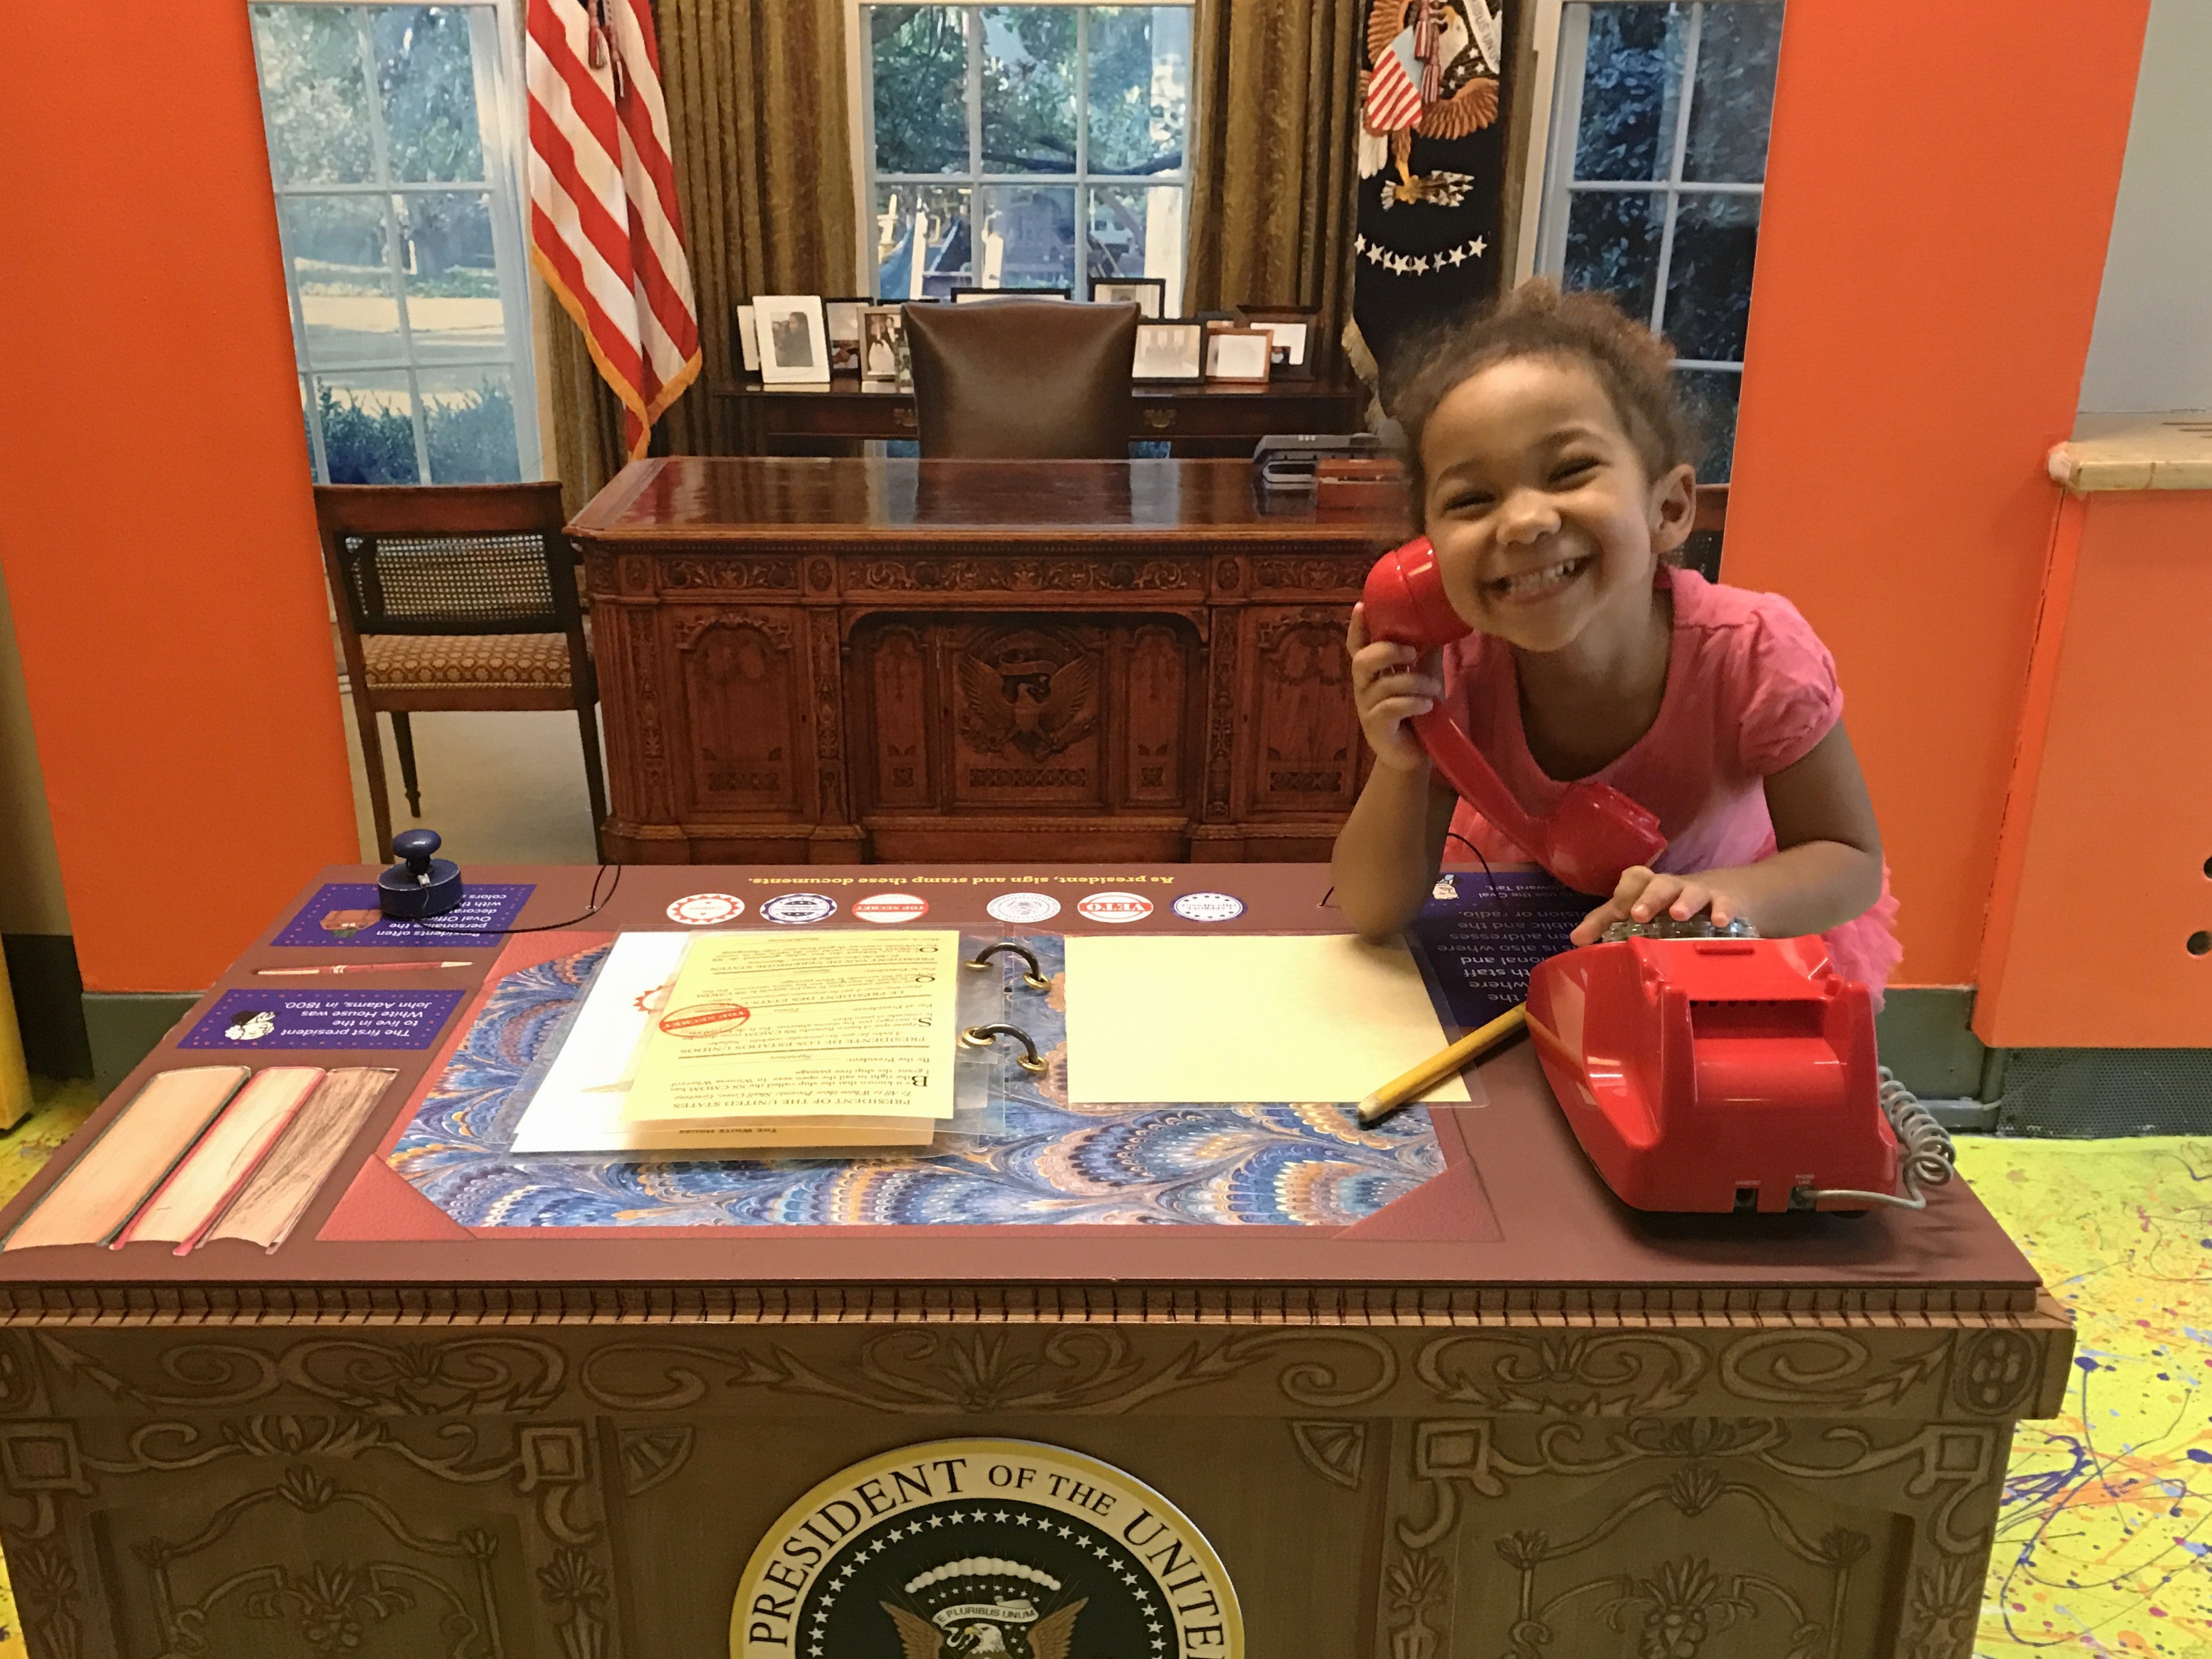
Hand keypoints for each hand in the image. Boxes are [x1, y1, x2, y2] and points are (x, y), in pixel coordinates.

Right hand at [1346, 603, 1443, 772]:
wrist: (1415, 754)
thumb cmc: (1418, 712)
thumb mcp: (1424, 677)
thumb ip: (1426, 653)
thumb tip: (1442, 622)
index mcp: (1373, 672)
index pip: (1357, 645)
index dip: (1356, 627)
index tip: (1362, 606)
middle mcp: (1364, 688)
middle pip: (1362, 661)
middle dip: (1387, 651)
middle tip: (1412, 653)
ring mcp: (1367, 709)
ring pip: (1384, 685)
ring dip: (1414, 683)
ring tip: (1434, 690)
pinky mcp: (1376, 728)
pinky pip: (1391, 708)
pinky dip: (1413, 703)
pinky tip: (1426, 706)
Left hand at [1570, 866, 1750, 945]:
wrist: (1724, 893)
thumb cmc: (1670, 905)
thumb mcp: (1639, 911)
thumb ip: (1606, 922)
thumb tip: (1576, 939)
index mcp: (1646, 889)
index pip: (1630, 883)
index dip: (1620, 897)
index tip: (1613, 917)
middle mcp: (1670, 887)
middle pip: (1657, 884)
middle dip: (1648, 898)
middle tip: (1639, 915)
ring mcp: (1699, 893)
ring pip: (1690, 891)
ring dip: (1684, 902)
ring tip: (1679, 915)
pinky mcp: (1726, 902)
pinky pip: (1724, 903)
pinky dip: (1722, 910)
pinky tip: (1719, 922)